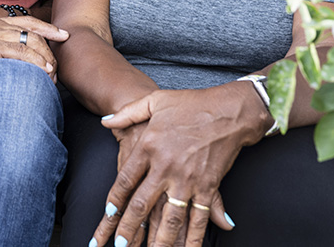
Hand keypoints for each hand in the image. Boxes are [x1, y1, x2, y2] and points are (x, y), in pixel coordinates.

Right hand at [0, 7, 68, 93]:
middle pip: (33, 32)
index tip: (63, 36)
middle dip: (50, 49)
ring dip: (44, 60)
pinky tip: (43, 72)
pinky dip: (34, 63)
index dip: (47, 28)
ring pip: (28, 43)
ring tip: (52, 75)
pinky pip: (18, 54)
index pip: (27, 21)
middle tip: (58, 67)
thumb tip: (9, 63)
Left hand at [92, 86, 267, 246]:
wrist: (229, 110)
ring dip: (160, 240)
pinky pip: (198, 217)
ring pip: (170, 217)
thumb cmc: (191, 104)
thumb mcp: (154, 101)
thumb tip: (105, 121)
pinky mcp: (208, 186)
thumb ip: (127, 113)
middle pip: (142, 204)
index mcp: (149, 146)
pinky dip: (193, 236)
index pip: (125, 180)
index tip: (108, 216)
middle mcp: (165, 166)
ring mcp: (188, 179)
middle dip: (129, 229)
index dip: (114, 201)